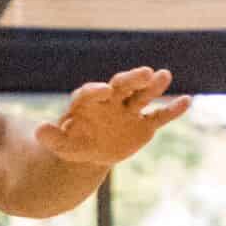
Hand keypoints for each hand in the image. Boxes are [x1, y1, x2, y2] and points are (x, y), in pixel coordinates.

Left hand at [34, 69, 189, 167]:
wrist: (90, 152)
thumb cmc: (73, 144)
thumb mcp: (60, 144)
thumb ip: (51, 137)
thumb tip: (39, 130)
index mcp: (88, 101)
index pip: (92, 92)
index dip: (96, 90)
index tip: (104, 90)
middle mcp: (111, 100)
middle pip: (122, 85)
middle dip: (132, 79)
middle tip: (144, 72)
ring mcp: (129, 110)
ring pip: (143, 95)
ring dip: (154, 86)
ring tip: (164, 76)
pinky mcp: (144, 124)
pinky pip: (159, 116)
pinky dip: (172, 109)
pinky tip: (186, 100)